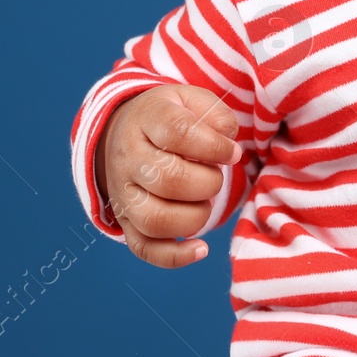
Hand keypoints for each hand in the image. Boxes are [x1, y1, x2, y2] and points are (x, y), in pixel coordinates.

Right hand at [95, 82, 242, 268]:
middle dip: (208, 182)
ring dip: (196, 216)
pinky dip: (175, 256)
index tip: (232, 153)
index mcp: (147, 120)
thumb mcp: (191, 100)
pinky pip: (144, 248)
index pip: (179, 132)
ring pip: (156, 219)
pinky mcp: (126, 221)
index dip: (214, 146)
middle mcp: (129, 158)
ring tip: (205, 201)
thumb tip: (229, 143)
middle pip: (170, 180)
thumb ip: (216, 114)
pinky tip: (201, 248)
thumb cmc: (170, 117)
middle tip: (215, 176)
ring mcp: (124, 194)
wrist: (123, 132)